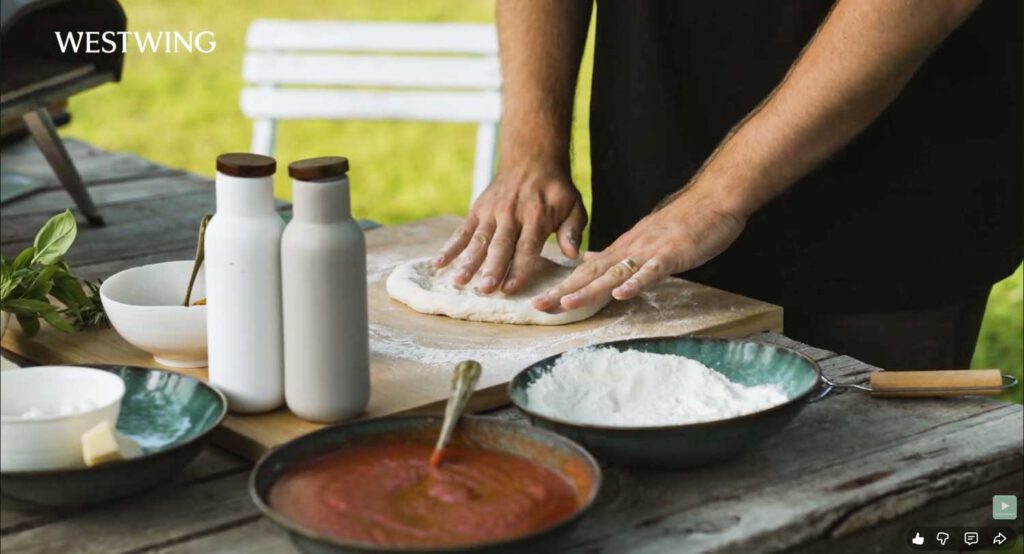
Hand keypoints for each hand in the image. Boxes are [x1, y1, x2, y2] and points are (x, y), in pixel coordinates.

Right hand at [433, 166, 586, 293]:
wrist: (531, 159)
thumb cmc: (555, 191)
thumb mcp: (574, 206)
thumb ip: (572, 230)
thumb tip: (572, 254)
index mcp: (536, 217)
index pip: (526, 248)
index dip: (518, 269)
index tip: (510, 289)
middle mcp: (511, 215)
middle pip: (500, 246)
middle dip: (491, 269)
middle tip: (484, 290)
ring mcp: (491, 213)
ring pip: (478, 240)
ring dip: (468, 262)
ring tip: (458, 281)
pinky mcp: (477, 211)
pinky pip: (462, 231)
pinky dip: (450, 247)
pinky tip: (438, 264)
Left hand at [532, 187, 745, 311]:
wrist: (713, 200)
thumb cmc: (684, 223)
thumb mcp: (646, 241)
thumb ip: (623, 256)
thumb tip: (598, 268)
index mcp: (623, 248)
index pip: (586, 271)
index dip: (563, 287)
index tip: (540, 301)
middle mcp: (630, 249)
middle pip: (591, 274)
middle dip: (564, 291)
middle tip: (538, 306)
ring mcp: (649, 251)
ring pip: (613, 273)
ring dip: (589, 290)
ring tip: (566, 304)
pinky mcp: (671, 254)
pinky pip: (651, 270)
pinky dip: (635, 283)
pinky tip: (621, 294)